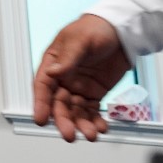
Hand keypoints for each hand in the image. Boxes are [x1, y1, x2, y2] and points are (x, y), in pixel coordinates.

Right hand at [32, 14, 129, 141]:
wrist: (121, 30)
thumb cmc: (96, 28)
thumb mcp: (80, 39)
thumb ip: (67, 58)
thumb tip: (54, 72)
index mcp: (53, 64)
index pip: (43, 86)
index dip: (40, 103)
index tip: (41, 119)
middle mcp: (63, 79)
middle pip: (59, 104)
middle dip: (63, 120)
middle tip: (70, 133)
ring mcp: (78, 87)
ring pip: (75, 111)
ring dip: (81, 124)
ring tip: (91, 134)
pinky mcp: (94, 93)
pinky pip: (92, 111)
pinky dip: (95, 121)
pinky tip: (101, 127)